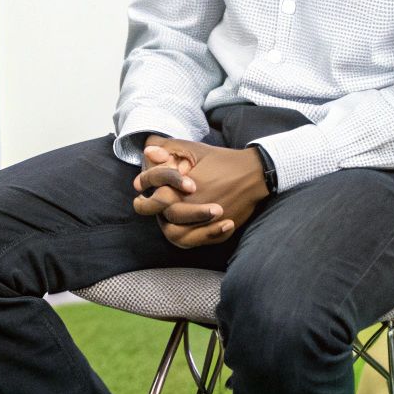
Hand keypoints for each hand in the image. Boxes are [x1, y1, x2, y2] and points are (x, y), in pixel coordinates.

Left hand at [132, 139, 268, 247]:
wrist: (253, 173)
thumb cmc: (221, 160)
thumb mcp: (194, 151)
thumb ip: (168, 152)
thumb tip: (148, 152)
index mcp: (180, 189)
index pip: (154, 201)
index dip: (144, 201)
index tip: (140, 195)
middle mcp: (191, 207)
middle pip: (165, 219)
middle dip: (155, 213)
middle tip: (149, 205)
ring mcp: (205, 222)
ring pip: (176, 235)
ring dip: (172, 228)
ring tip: (170, 219)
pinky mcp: (219, 230)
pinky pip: (198, 241)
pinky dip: (190, 237)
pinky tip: (190, 227)